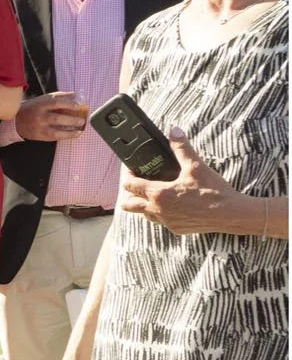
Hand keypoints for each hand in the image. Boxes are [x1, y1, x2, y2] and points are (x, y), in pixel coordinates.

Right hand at [13, 91, 89, 142]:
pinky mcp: (40, 135)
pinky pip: (55, 137)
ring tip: (80, 129)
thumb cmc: (34, 108)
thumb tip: (76, 95)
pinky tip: (75, 134)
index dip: (68, 104)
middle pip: (57, 118)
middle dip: (71, 120)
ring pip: (56, 131)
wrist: (17, 120)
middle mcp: (40, 116)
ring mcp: (40, 127)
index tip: (79, 106)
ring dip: (70, 131)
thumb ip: (59, 96)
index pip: (56, 103)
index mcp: (41, 104)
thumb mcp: (43, 99)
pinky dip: (67, 136)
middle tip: (82, 120)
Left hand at [119, 131, 249, 235]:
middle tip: (136, 182)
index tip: (131, 167)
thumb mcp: (196, 166)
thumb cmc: (214, 191)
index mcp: (159, 194)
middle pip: (127, 204)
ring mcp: (166, 221)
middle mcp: (157, 210)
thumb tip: (174, 131)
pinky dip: (159, 212)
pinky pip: (160, 221)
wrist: (232, 215)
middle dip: (127, 193)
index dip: (126, 174)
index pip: (128, 185)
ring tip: (152, 192)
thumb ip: (182, 148)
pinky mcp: (176, 229)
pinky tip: (170, 203)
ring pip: (143, 214)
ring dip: (143, 203)